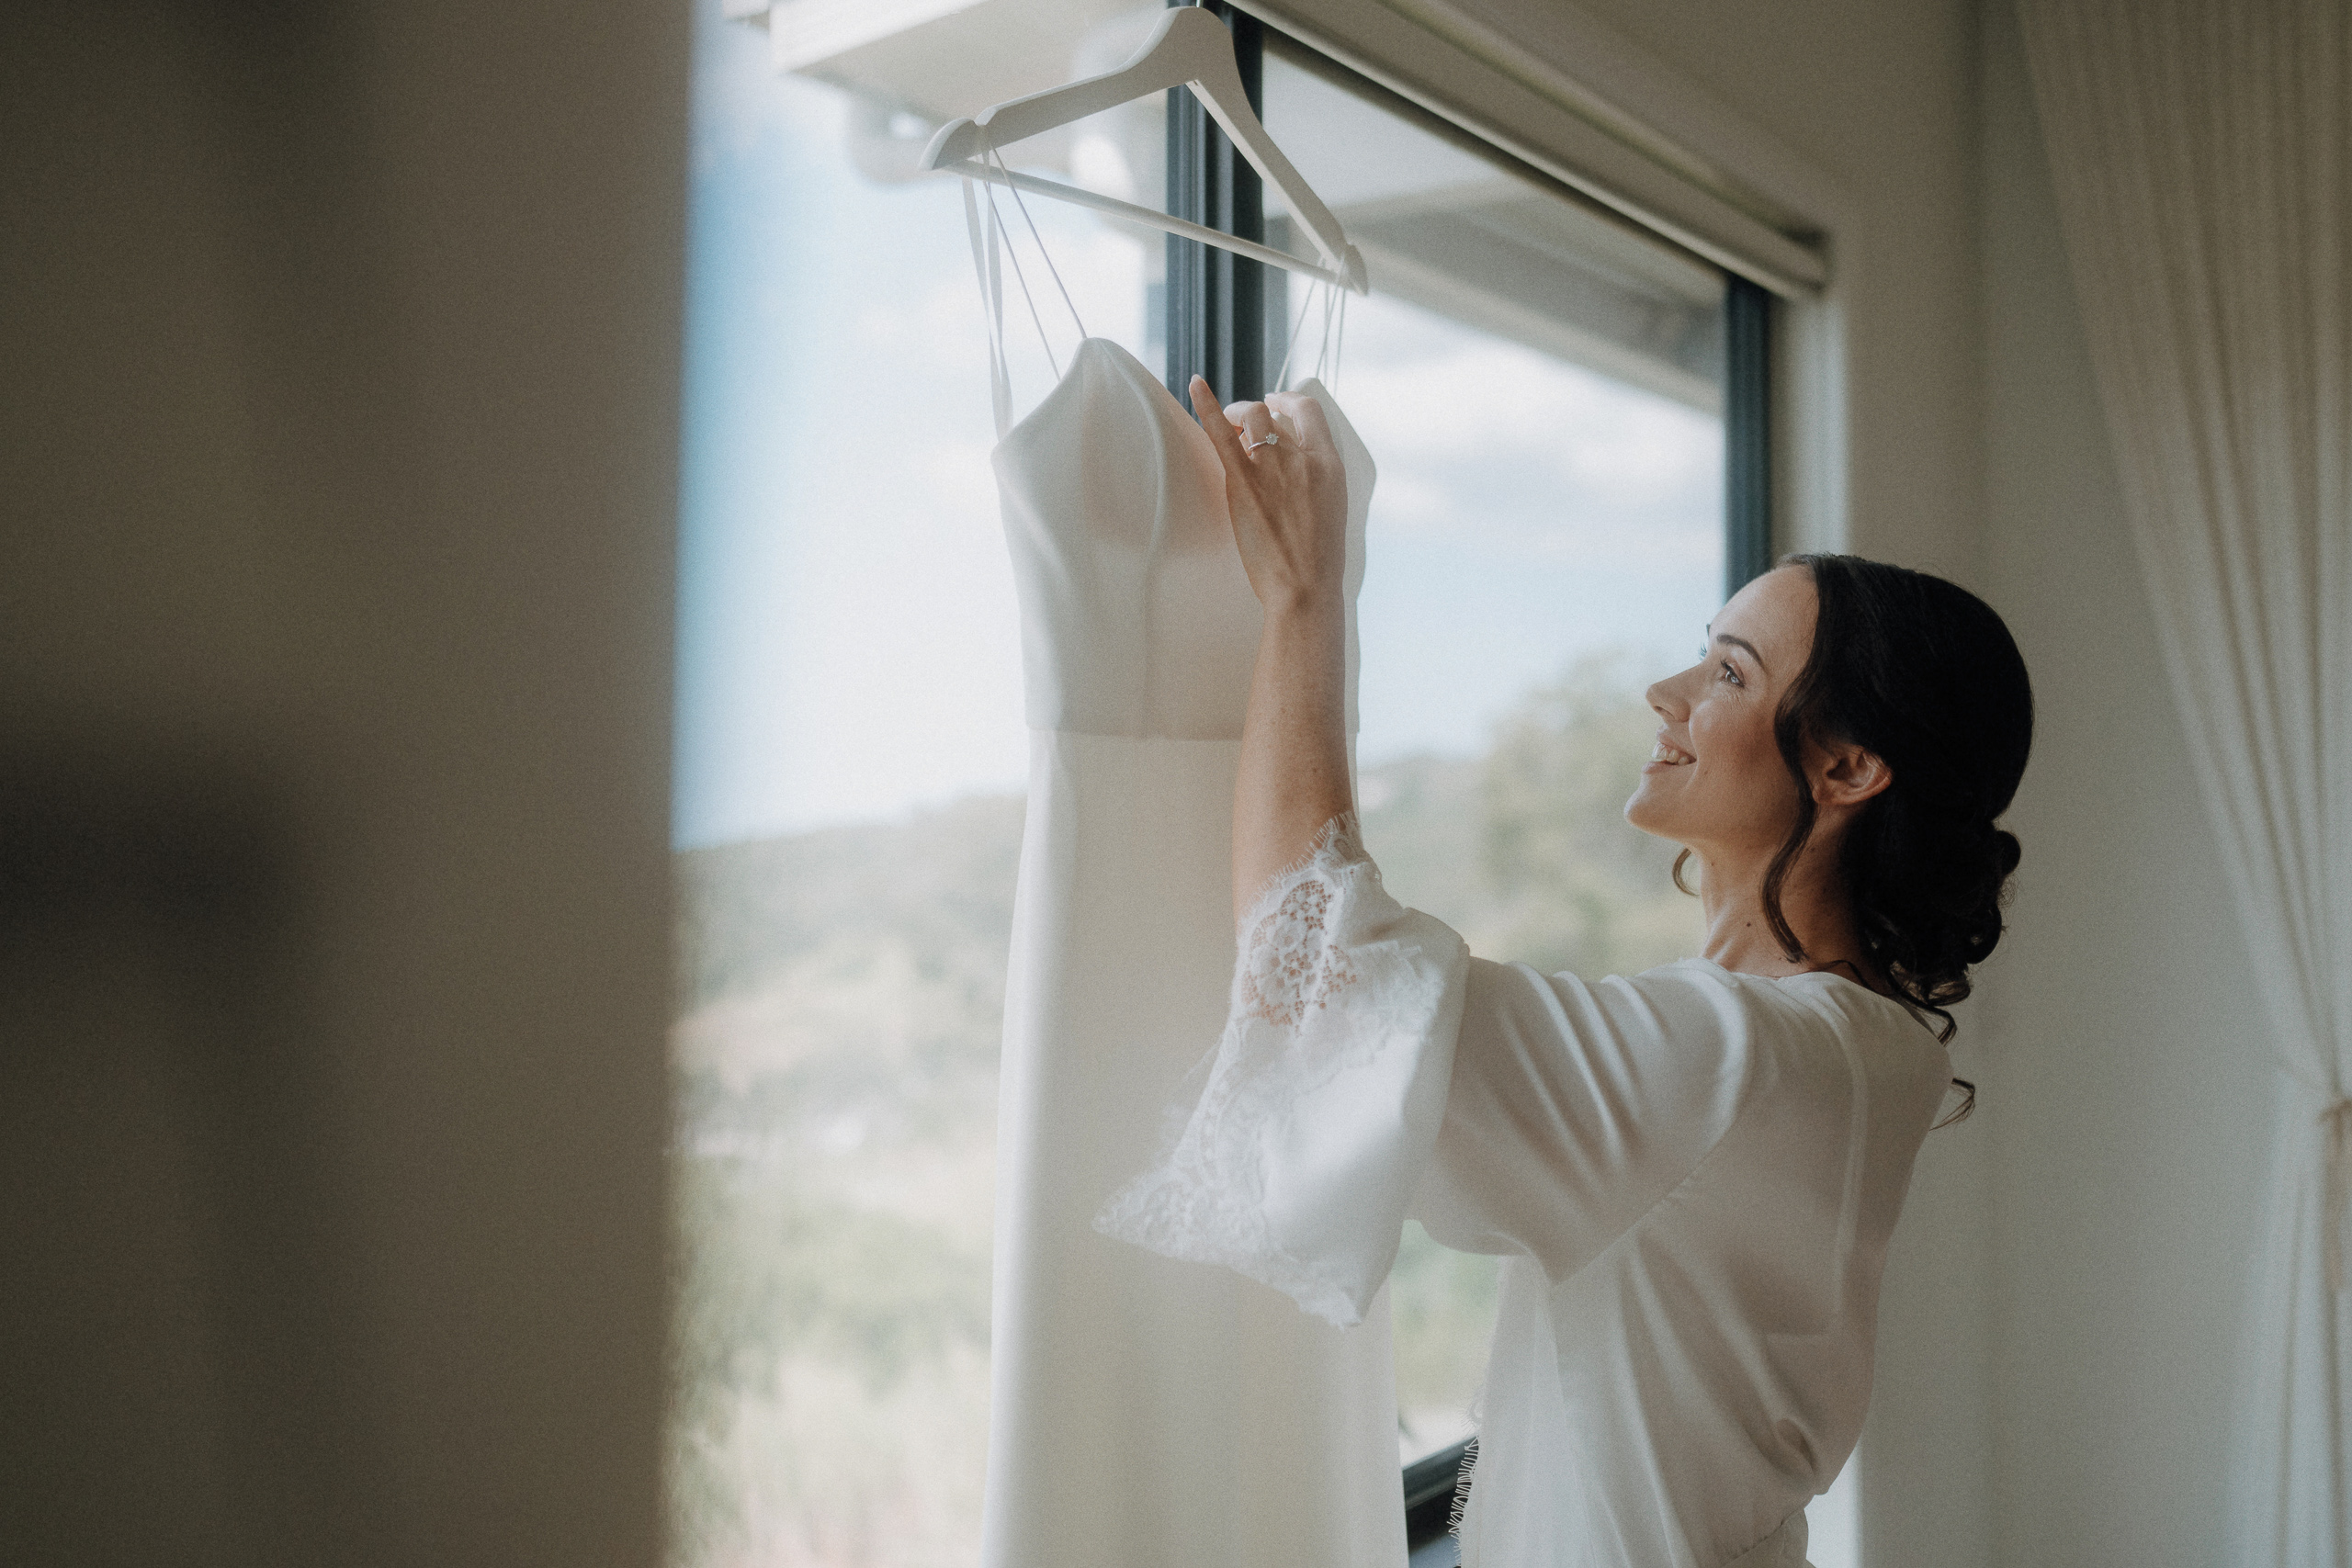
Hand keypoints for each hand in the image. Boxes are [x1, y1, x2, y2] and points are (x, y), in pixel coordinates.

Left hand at [1189, 374, 1348, 614]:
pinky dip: (1207, 405)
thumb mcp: (1331, 506)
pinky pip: (1221, 435)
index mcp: (1330, 464)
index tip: (1276, 403)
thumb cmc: (1318, 559)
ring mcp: (1273, 468)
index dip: (1288, 401)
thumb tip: (1293, 461)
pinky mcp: (1244, 483)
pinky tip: (1195, 383)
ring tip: (1228, 426)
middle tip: (1241, 423)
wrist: (1305, 588)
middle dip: (1255, 411)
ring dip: (1236, 415)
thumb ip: (1314, 477)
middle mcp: (1303, 458)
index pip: (1309, 410)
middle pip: (1273, 414)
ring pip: (1251, 417)